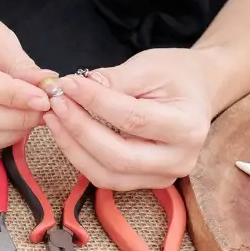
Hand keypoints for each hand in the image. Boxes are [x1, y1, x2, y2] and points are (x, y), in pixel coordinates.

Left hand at [43, 48, 218, 189]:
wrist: (196, 92)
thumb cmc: (175, 75)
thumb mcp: (149, 67)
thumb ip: (114, 80)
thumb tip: (74, 89)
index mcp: (188, 128)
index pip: (132, 119)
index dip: (95, 102)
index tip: (67, 84)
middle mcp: (179, 160)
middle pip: (117, 155)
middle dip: (79, 129)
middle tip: (55, 103)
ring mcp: (162, 177)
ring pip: (106, 174)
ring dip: (73, 147)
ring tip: (53, 117)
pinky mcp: (144, 183)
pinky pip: (104, 177)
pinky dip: (80, 157)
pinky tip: (64, 133)